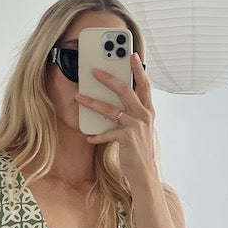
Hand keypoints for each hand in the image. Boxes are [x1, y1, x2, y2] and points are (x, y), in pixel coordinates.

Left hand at [75, 52, 156, 183]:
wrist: (145, 172)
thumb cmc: (139, 148)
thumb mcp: (139, 127)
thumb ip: (131, 112)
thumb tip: (113, 98)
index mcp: (148, 110)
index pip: (145, 85)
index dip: (138, 69)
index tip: (131, 55)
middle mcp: (144, 116)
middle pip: (126, 90)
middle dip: (109, 78)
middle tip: (93, 70)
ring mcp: (136, 127)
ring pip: (111, 109)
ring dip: (93, 102)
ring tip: (79, 96)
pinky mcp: (127, 139)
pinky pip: (108, 133)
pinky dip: (96, 135)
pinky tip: (88, 136)